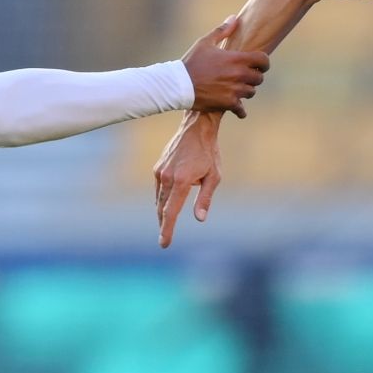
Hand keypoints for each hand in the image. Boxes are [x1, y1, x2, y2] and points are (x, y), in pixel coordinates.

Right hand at [153, 110, 223, 247]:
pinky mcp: (158, 167)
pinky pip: (158, 189)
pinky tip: (166, 205)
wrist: (196, 128)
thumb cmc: (209, 153)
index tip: (164, 243)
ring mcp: (160, 172)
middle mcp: (167, 177)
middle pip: (162, 208)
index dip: (167, 229)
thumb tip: (200, 219)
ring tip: (165, 225)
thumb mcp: (214, 177)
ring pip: (159, 199)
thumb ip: (205, 198)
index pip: (171, 212)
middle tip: (164, 240)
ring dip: (162, 213)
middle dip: (163, 225)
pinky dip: (162, 199)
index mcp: (181, 181)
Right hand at [181, 15, 267, 117]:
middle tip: (246, 77)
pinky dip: (240, 109)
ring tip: (238, 89)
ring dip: (246, 91)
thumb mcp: (205, 43)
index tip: (261, 64)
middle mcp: (238, 74)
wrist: (178, 84)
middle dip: (254, 77)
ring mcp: (234, 90)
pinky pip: (242, 109)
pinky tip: (238, 108)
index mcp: (236, 58)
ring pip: (251, 92)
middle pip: (259, 78)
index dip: (264, 62)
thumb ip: (222, 30)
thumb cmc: (191, 62)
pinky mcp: (228, 103)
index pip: (263, 60)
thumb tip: (234, 17)